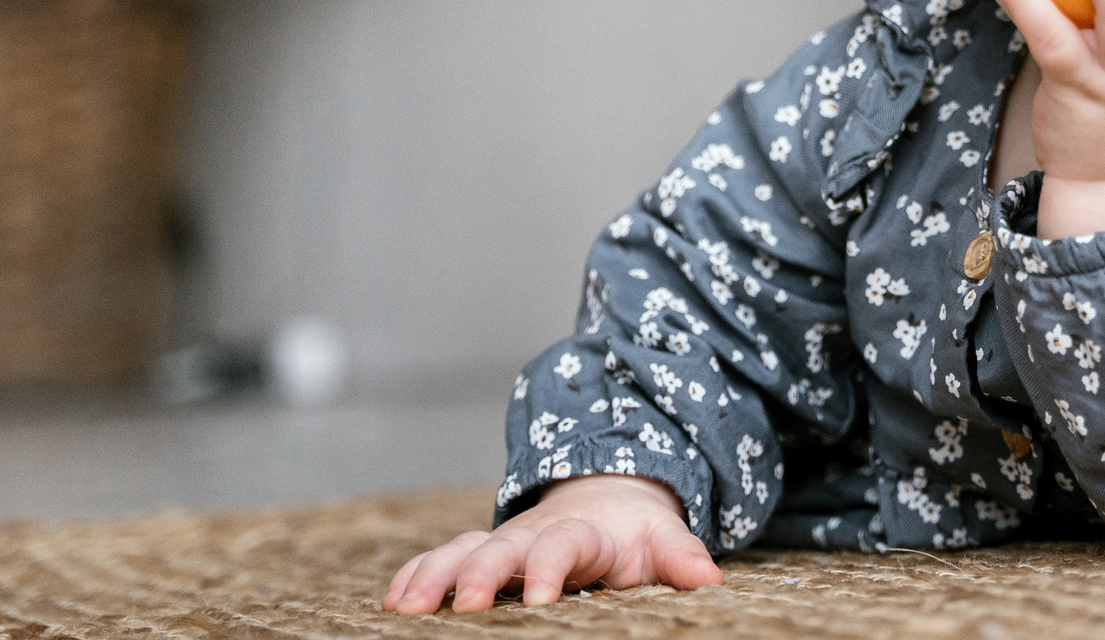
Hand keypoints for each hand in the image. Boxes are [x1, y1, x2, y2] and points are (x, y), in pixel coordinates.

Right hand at [382, 473, 721, 612]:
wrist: (610, 495)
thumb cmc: (635, 533)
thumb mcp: (662, 541)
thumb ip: (682, 557)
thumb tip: (710, 578)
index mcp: (584, 533)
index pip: (565, 545)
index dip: (551, 567)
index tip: (541, 596)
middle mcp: (535, 534)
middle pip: (503, 548)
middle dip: (481, 574)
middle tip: (465, 604)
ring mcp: (504, 543)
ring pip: (463, 552)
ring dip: (435, 577)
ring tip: (407, 608)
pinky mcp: (481, 553)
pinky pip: (443, 560)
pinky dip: (417, 575)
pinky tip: (393, 600)